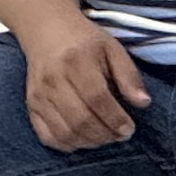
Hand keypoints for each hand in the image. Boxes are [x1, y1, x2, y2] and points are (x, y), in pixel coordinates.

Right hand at [19, 17, 151, 151]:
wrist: (46, 30)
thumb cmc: (85, 41)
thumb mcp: (113, 49)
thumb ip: (129, 76)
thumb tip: (143, 103)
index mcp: (76, 63)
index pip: (96, 99)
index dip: (114, 119)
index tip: (129, 129)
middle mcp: (53, 81)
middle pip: (80, 120)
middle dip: (104, 134)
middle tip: (119, 136)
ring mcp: (39, 95)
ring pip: (64, 131)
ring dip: (89, 142)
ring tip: (105, 138)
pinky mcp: (31, 105)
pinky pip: (46, 135)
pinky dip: (66, 144)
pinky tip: (83, 139)